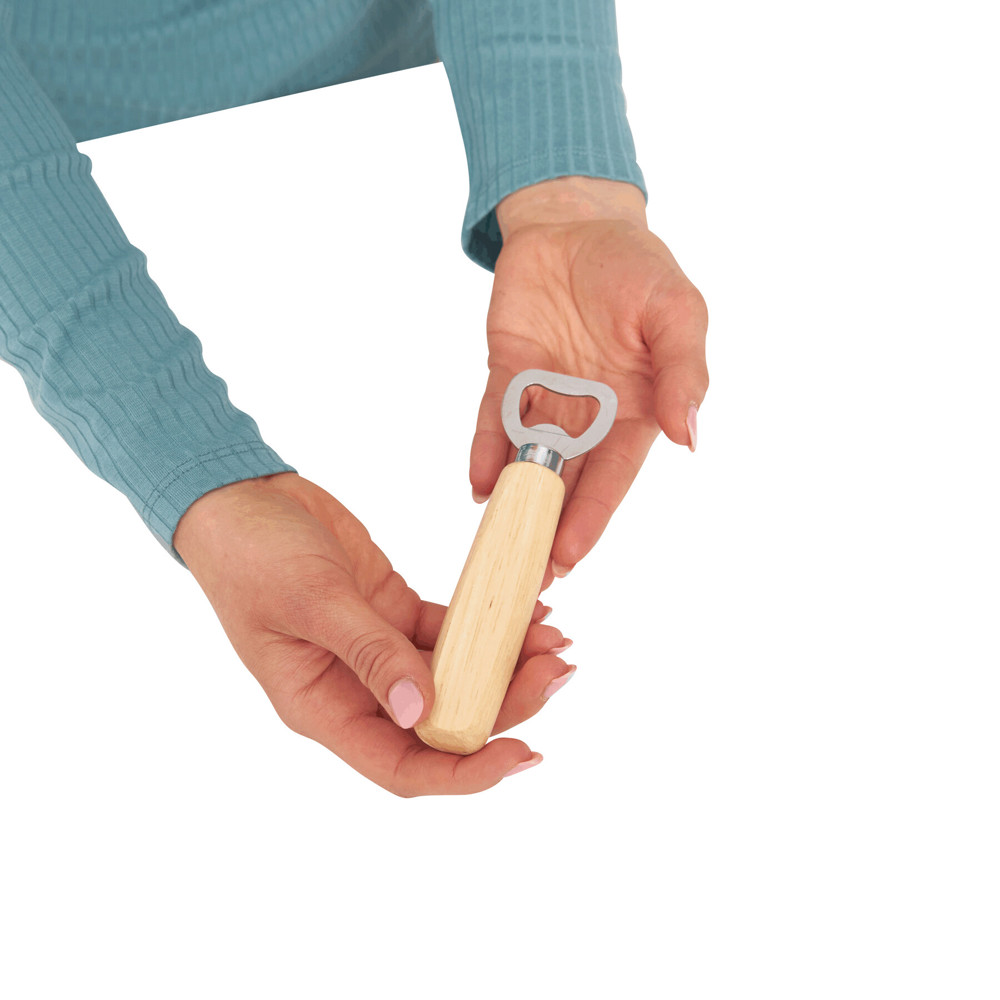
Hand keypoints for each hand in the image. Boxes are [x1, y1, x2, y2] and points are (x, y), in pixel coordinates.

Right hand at [173, 472, 571, 795]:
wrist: (243, 501)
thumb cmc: (252, 555)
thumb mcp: (310, 601)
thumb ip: (368, 653)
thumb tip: (422, 710)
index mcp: (323, 708)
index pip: (403, 766)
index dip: (465, 773)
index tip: (522, 753)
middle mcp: (356, 691)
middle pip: (444, 725)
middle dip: (506, 707)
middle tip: (556, 670)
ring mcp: (379, 652)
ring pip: (456, 677)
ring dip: (506, 665)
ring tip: (555, 640)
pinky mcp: (393, 614)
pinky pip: (452, 630)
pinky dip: (490, 624)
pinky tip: (526, 610)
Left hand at [474, 177, 709, 585]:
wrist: (579, 222)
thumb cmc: (639, 268)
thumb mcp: (677, 313)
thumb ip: (683, 374)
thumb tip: (691, 436)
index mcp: (634, 411)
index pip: (611, 477)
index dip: (589, 518)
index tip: (568, 558)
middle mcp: (588, 416)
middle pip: (565, 483)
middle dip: (545, 529)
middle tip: (524, 578)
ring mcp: (544, 397)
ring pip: (524, 461)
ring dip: (511, 501)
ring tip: (494, 545)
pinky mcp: (506, 374)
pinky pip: (492, 419)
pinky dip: (484, 450)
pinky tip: (477, 482)